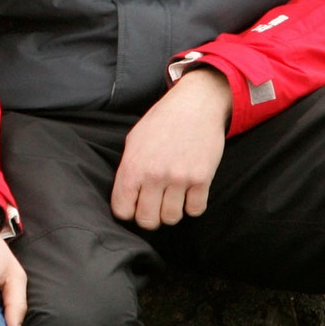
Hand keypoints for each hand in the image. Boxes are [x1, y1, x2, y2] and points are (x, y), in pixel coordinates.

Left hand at [111, 68, 232, 229]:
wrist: (195, 105)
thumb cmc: (161, 122)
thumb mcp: (134, 141)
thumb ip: (128, 169)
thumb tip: (126, 196)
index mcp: (133, 166)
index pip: (122, 210)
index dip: (127, 212)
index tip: (134, 206)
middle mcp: (154, 175)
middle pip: (148, 220)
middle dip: (149, 218)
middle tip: (154, 206)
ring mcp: (179, 178)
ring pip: (172, 218)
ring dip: (171, 212)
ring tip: (171, 198)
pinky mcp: (202, 179)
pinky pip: (195, 210)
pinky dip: (192, 206)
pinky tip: (189, 193)